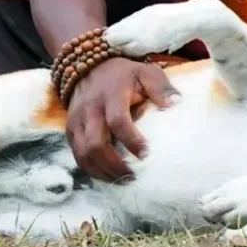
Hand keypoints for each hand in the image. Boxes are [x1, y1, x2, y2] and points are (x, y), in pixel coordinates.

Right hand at [65, 57, 177, 182]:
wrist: (90, 67)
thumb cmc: (124, 74)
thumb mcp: (145, 72)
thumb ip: (161, 88)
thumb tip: (176, 105)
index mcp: (111, 95)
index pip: (117, 121)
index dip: (131, 141)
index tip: (146, 154)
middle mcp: (90, 109)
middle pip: (95, 144)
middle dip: (114, 165)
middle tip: (134, 176)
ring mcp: (77, 121)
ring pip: (83, 154)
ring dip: (102, 171)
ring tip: (122, 180)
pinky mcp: (70, 130)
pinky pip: (77, 155)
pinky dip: (91, 169)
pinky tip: (107, 175)